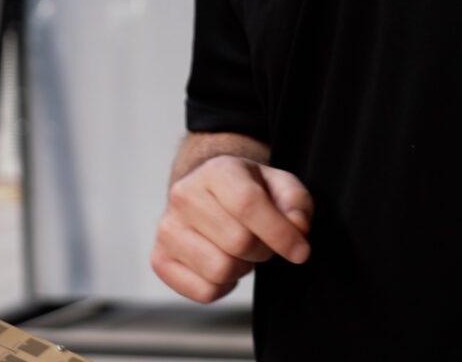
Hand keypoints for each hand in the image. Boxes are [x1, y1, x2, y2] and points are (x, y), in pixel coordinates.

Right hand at [151, 154, 312, 302]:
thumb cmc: (247, 192)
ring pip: (220, 270)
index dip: (280, 233)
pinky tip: (220, 263)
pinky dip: (222, 287)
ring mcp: (167, 228)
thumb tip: (297, 226)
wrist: (206, 196)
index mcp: (216, 170)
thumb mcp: (278, 184)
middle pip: (238, 242)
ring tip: (238, 252)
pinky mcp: (160, 259)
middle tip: (260, 242)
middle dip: (262, 250)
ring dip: (241, 268)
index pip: (248, 205)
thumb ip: (295, 202)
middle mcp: (184, 195)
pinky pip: (204, 292)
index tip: (301, 251)